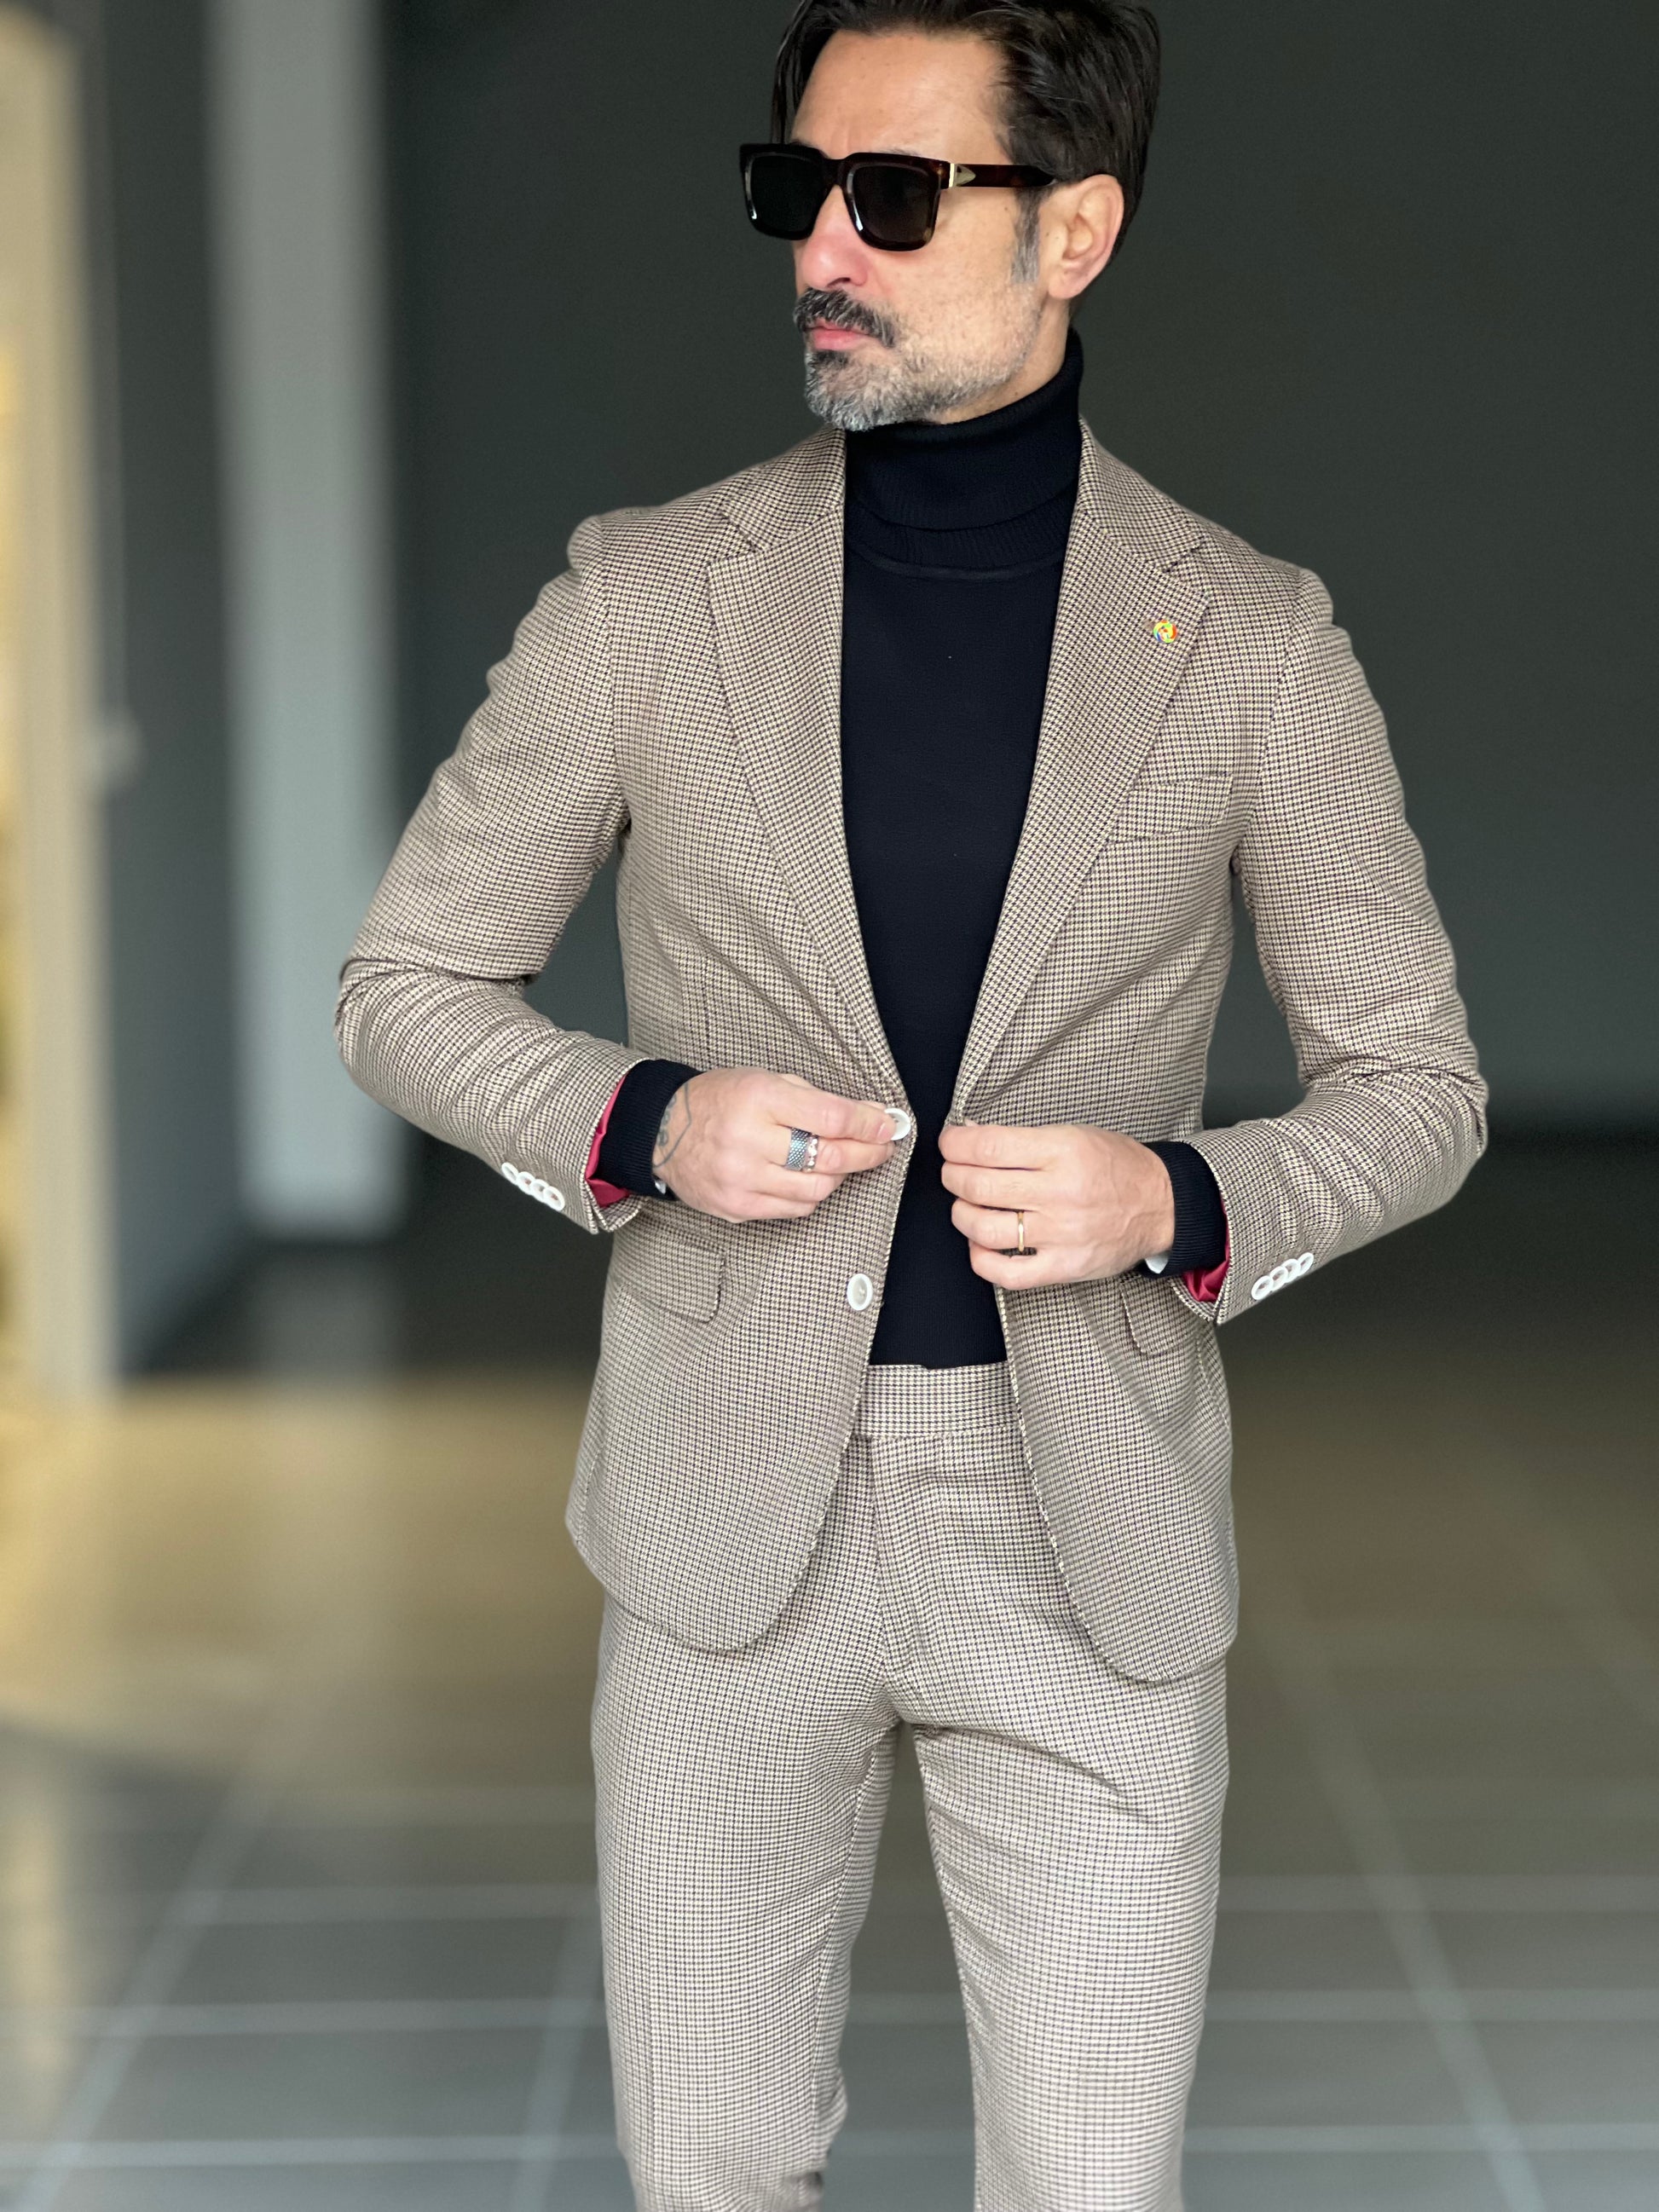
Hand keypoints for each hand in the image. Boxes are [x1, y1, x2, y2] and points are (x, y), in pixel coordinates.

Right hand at [653, 1070, 898, 1222]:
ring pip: (816, 1190)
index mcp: (757, 1099)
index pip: (830, 1118)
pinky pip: (793, 1208)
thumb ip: (817, 1100)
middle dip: (865, 1153)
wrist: (665, 1131)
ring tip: (842, 1161)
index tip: (887, 1125)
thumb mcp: (765, 1081)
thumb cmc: (719, 1101)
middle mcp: (748, 1141)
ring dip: (839, 1176)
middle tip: (881, 1147)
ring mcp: (741, 1180)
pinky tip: (811, 1177)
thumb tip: (869, 1116)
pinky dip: (811, 1193)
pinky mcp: (737, 1207)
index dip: (868, 1124)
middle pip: (828, 1159)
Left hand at [938, 1122, 1174, 1288]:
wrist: (1161, 1205)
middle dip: (953, 1177)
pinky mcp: (1063, 1266)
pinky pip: (1007, 1272)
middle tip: (954, 1173)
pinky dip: (981, 1259)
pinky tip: (980, 1245)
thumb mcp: (1074, 1135)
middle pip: (979, 1187)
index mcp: (1063, 1152)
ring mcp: (1061, 1234)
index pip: (988, 1147)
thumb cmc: (1118, 1168)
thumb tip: (972, 1137)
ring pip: (984, 1229)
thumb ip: (1023, 1140)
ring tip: (966, 1206)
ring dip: (962, 1215)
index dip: (956, 1144)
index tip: (950, 1143)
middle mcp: (1060, 1193)